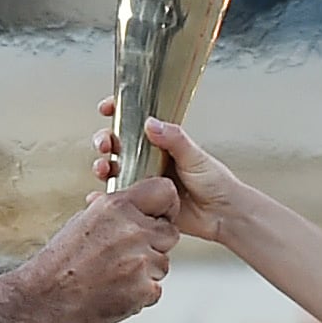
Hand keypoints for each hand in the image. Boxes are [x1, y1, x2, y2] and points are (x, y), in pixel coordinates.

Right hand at [0, 182, 177, 322]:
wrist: (45, 298)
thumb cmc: (59, 262)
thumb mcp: (83, 221)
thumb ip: (114, 212)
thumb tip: (133, 206)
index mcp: (117, 207)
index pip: (165, 191)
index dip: (166, 206)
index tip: (160, 216)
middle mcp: (132, 231)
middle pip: (170, 233)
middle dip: (155, 244)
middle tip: (128, 255)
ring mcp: (140, 262)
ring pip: (163, 264)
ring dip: (146, 271)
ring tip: (114, 276)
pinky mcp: (143, 290)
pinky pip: (156, 289)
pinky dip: (139, 294)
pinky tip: (115, 291)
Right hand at [86, 112, 241, 245]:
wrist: (222, 215)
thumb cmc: (216, 182)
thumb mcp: (195, 155)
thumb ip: (174, 138)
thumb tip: (150, 123)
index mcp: (162, 142)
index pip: (135, 121)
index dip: (119, 111)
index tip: (107, 107)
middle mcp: (150, 159)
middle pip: (117, 144)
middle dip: (105, 141)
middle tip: (105, 144)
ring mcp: (144, 180)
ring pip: (114, 169)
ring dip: (102, 166)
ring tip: (103, 169)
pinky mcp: (142, 203)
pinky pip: (119, 196)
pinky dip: (105, 196)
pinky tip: (99, 196)